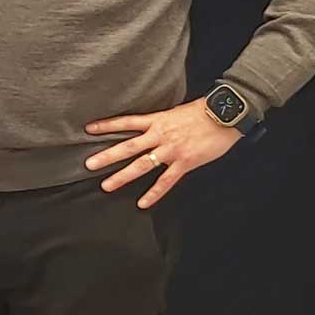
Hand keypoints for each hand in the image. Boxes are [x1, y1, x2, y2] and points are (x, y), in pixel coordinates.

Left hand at [85, 97, 242, 208]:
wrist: (226, 114)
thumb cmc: (202, 112)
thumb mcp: (175, 112)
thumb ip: (160, 121)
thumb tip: (147, 127)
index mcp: (157, 120)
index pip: (126, 122)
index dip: (107, 125)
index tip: (88, 129)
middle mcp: (160, 135)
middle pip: (128, 146)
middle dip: (107, 156)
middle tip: (88, 164)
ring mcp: (171, 150)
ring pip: (142, 165)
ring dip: (122, 176)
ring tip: (106, 185)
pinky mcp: (185, 162)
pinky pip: (166, 181)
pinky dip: (154, 193)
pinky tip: (142, 203)